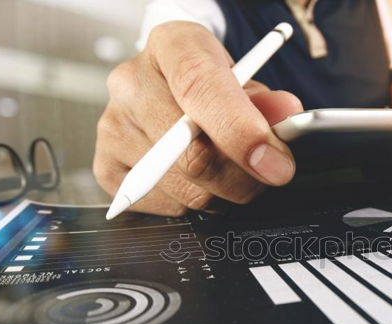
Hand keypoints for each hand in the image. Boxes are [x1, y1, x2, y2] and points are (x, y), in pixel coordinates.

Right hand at [94, 21, 302, 215]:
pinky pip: (164, 207)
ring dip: (220, 193)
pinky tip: (194, 179)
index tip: (273, 164)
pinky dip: (190, 203)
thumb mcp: (247, 83)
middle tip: (262, 174)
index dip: (241, 133)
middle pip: (193, 155)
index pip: (201, 88)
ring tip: (224, 169)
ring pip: (185, 191)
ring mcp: (113, 127)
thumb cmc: (211, 86)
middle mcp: (131, 84)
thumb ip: (269, 105)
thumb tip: (286, 122)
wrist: (171, 86)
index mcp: (172, 47)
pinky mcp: (105, 167)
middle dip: (242, 177)